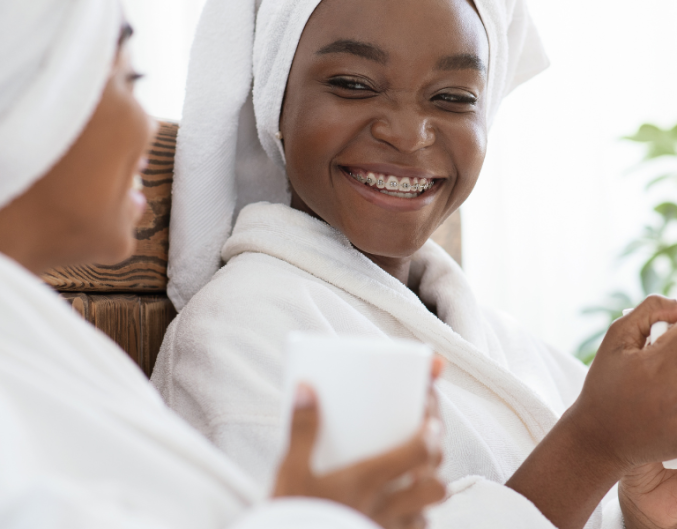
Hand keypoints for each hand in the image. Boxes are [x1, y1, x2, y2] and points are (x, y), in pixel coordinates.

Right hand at [273, 358, 445, 528]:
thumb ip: (303, 430)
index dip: (433, 432)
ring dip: (426, 494)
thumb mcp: (293, 471)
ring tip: (415, 479)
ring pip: (426, 513)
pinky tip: (401, 513)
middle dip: (436, 462)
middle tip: (428, 442)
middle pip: (435, 485)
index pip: (419, 452)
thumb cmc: (298, 516)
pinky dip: (413, 521)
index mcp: (370, 481)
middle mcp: (387, 508)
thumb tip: (306, 389)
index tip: (430, 415)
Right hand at [507, 295, 676, 528]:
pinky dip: (675, 392)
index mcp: (663, 362)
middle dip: (675, 347)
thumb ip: (651, 311)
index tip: (668, 330)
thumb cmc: (605, 385)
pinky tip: (663, 397)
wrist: (602, 438)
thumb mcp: (616, 338)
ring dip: (675, 367)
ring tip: (661, 374)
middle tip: (663, 352)